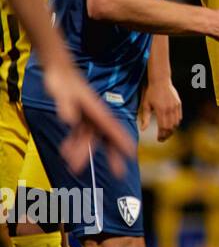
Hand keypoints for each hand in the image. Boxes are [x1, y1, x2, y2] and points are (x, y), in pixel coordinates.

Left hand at [42, 59, 133, 176]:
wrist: (58, 72)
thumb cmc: (62, 82)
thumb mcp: (62, 94)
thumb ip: (65, 106)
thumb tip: (68, 120)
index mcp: (97, 113)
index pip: (114, 130)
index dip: (123, 142)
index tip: (131, 154)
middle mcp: (96, 117)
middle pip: (108, 139)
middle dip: (113, 157)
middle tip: (119, 173)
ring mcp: (87, 118)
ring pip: (89, 140)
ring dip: (83, 154)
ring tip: (74, 168)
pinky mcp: (78, 118)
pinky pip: (78, 135)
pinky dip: (73, 145)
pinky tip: (65, 152)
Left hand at [139, 74, 182, 140]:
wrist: (161, 81)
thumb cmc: (151, 93)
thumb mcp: (146, 105)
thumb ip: (145, 118)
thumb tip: (143, 130)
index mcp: (161, 110)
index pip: (163, 127)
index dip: (161, 135)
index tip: (158, 139)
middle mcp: (169, 109)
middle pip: (171, 127)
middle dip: (167, 134)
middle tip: (162, 139)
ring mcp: (175, 106)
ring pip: (176, 123)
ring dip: (172, 130)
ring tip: (166, 133)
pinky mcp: (178, 104)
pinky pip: (179, 117)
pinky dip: (176, 123)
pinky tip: (171, 125)